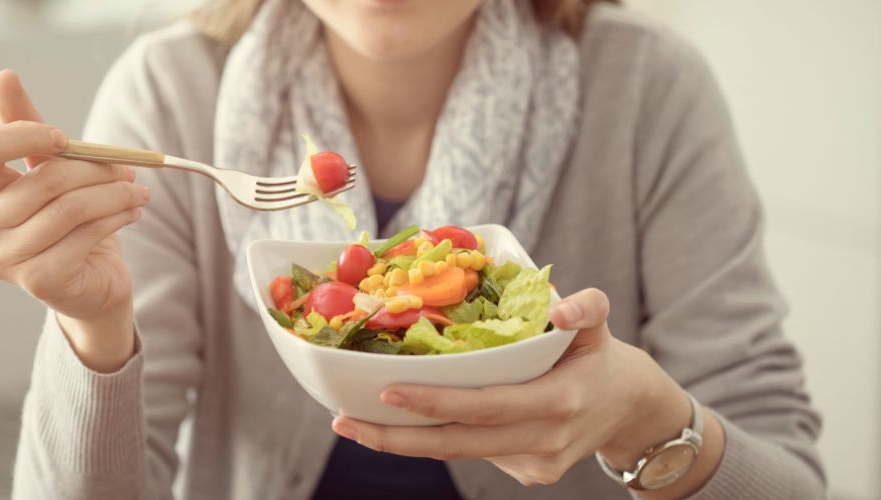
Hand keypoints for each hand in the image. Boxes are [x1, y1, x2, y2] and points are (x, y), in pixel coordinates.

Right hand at [0, 70, 147, 371]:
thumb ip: (29, 129)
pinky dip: (117, 217)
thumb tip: (4, 77)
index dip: (23, 135)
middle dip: (96, 169)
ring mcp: (7, 259)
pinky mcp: (39, 281)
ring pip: (71, 208)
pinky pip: (86, 234)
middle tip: (129, 169)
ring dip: (115, 194)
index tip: (63, 137)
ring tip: (139, 191)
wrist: (92, 283)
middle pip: (43, 179)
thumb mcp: (52, 171)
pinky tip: (132, 212)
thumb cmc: (70, 221)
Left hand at [331, 288, 705, 490]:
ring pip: (459, 453)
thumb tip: (561, 305)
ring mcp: (534, 464)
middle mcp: (543, 440)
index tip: (388, 391)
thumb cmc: (599, 357)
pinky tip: (407, 421)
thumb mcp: (601, 324)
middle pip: (458, 444)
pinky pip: (473, 452)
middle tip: (344, 421)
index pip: (485, 406)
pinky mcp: (527, 474)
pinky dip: (438, 437)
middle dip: (396, 437)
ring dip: (405, 441)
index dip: (435, 402)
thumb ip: (588, 307)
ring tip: (355, 423)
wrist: (629, 410)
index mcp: (558, 402)